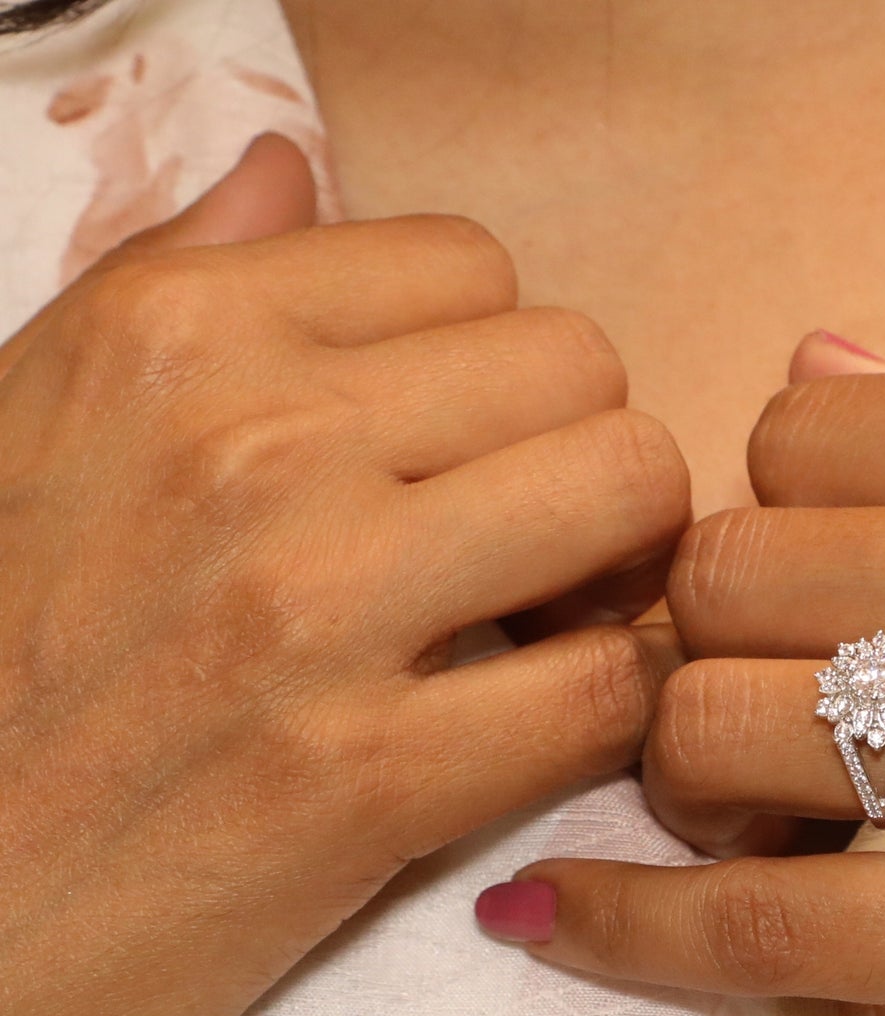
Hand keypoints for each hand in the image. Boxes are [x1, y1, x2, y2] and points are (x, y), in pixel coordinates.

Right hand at [0, 136, 687, 1015]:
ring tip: (560, 624)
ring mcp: (313, 611)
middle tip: (543, 546)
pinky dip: (611, 708)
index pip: (474, 269)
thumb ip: (170, 275)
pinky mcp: (367, 782)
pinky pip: (606, 689)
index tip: (479, 450)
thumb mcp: (35, 423)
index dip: (503, 367)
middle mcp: (251, 444)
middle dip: (586, 455)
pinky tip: (542, 728)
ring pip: (630, 494)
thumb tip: (289, 169)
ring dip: (625, 567)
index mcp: (176, 336)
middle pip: (581, 369)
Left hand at [481, 359, 884, 1015]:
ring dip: (685, 780)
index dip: (763, 524)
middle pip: (721, 572)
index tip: (786, 597)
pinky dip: (629, 927)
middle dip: (700, 648)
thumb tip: (815, 359)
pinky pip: (754, 921)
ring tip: (743, 819)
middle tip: (745, 718)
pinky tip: (557, 925)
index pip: (794, 435)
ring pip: (706, 722)